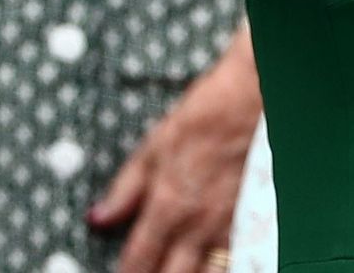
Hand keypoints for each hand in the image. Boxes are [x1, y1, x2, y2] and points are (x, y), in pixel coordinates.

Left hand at [89, 30, 261, 272]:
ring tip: (181, 268)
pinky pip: (236, 255)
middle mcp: (199, 225)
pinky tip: (214, 262)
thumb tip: (97, 218)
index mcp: (167, 208)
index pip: (138, 262)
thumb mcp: (154, 146)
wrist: (255, 99)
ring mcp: (230, 226)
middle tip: (150, 272)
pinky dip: (223, 263)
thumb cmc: (205, 117)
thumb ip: (125, 188)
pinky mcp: (256, 219)